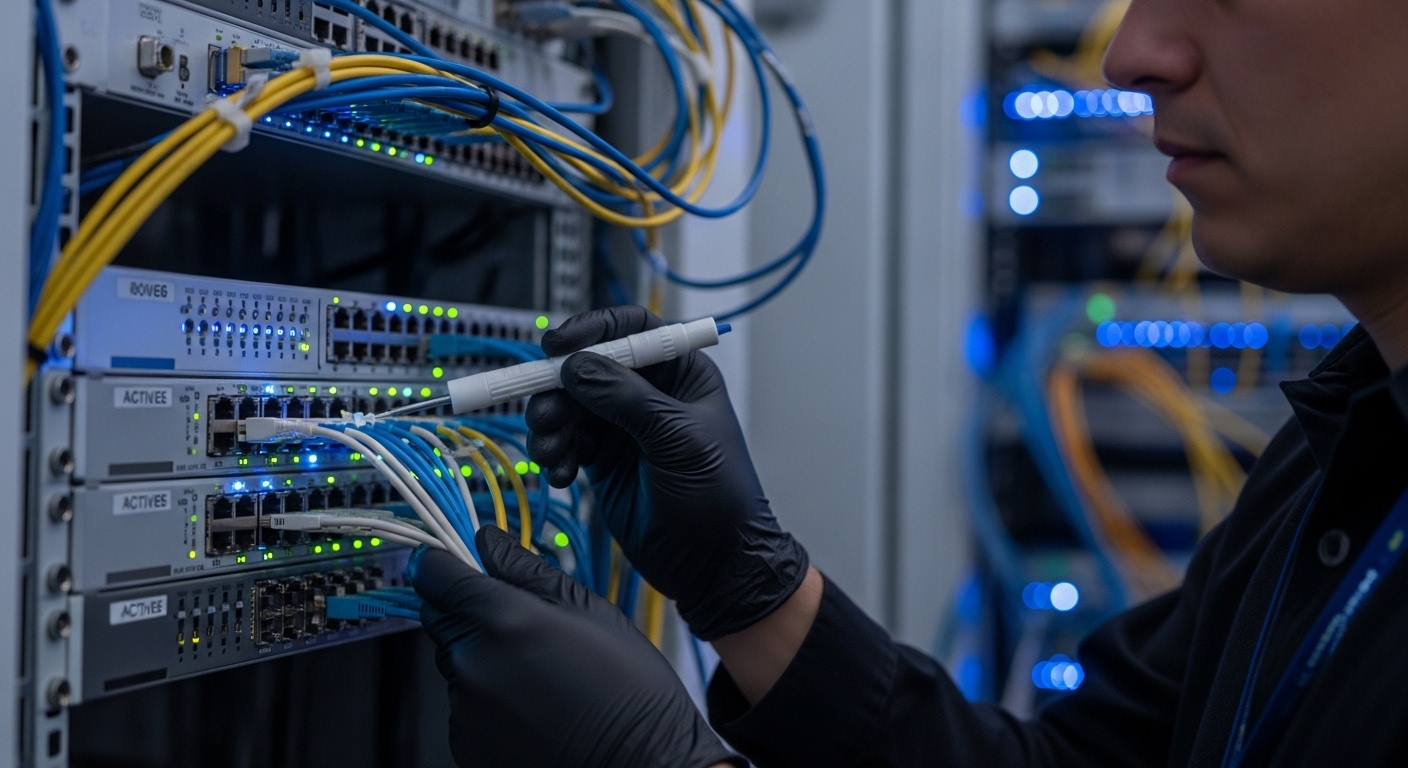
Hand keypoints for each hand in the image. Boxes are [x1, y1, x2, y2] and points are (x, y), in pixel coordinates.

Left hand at [412, 526, 742, 767]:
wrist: (639, 765)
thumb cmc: (626, 691)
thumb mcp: (589, 611)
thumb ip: (527, 570)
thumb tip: (488, 541)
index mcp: (501, 620)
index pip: (434, 573)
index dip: (444, 562)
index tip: (458, 561)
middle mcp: (472, 663)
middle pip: (440, 616)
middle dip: (469, 609)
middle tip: (522, 623)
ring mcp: (465, 708)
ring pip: (454, 659)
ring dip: (480, 655)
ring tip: (538, 672)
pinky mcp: (465, 742)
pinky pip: (463, 702)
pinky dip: (487, 696)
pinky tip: (531, 703)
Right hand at [526, 306, 808, 639]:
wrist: (714, 565)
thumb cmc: (719, 499)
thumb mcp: (677, 440)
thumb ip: (626, 399)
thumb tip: (577, 366)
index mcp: (681, 373)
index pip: (632, 329)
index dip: (592, 329)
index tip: (558, 346)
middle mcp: (648, 393)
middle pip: (587, 366)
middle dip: (558, 387)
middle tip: (544, 414)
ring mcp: (622, 426)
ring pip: (567, 404)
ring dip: (549, 423)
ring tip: (552, 452)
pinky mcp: (601, 459)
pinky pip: (563, 441)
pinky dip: (553, 453)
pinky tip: (560, 476)